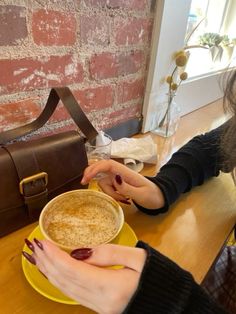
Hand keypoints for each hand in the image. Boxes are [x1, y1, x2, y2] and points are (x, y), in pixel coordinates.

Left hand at [27, 239, 146, 313]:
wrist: (168, 303)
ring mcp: (99, 308)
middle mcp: (101, 301)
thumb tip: (82, 251)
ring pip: (67, 290)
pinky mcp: (100, 308)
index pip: (74, 269)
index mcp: (111, 287)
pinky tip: (54, 273)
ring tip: (39, 258)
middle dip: (48, 263)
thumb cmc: (157, 276)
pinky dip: (60, 282)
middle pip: (66, 281)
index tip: (44, 241)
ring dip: (51, 273)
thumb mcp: (138, 257)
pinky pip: (74, 295)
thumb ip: (110, 252)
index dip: (55, 256)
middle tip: (36, 246)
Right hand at [81, 159, 164, 208]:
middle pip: (101, 170)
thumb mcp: (141, 194)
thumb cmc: (153, 195)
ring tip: (124, 200)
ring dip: (110, 193)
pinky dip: (113, 196)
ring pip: (104, 183)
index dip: (95, 168)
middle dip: (92, 175)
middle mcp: (120, 174)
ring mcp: (119, 180)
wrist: (160, 198)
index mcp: (126, 172)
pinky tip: (123, 200)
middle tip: (85, 183)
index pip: (108, 164)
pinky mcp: (119, 186)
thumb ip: (127, 188)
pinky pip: (109, 189)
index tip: (86, 178)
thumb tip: (114, 179)